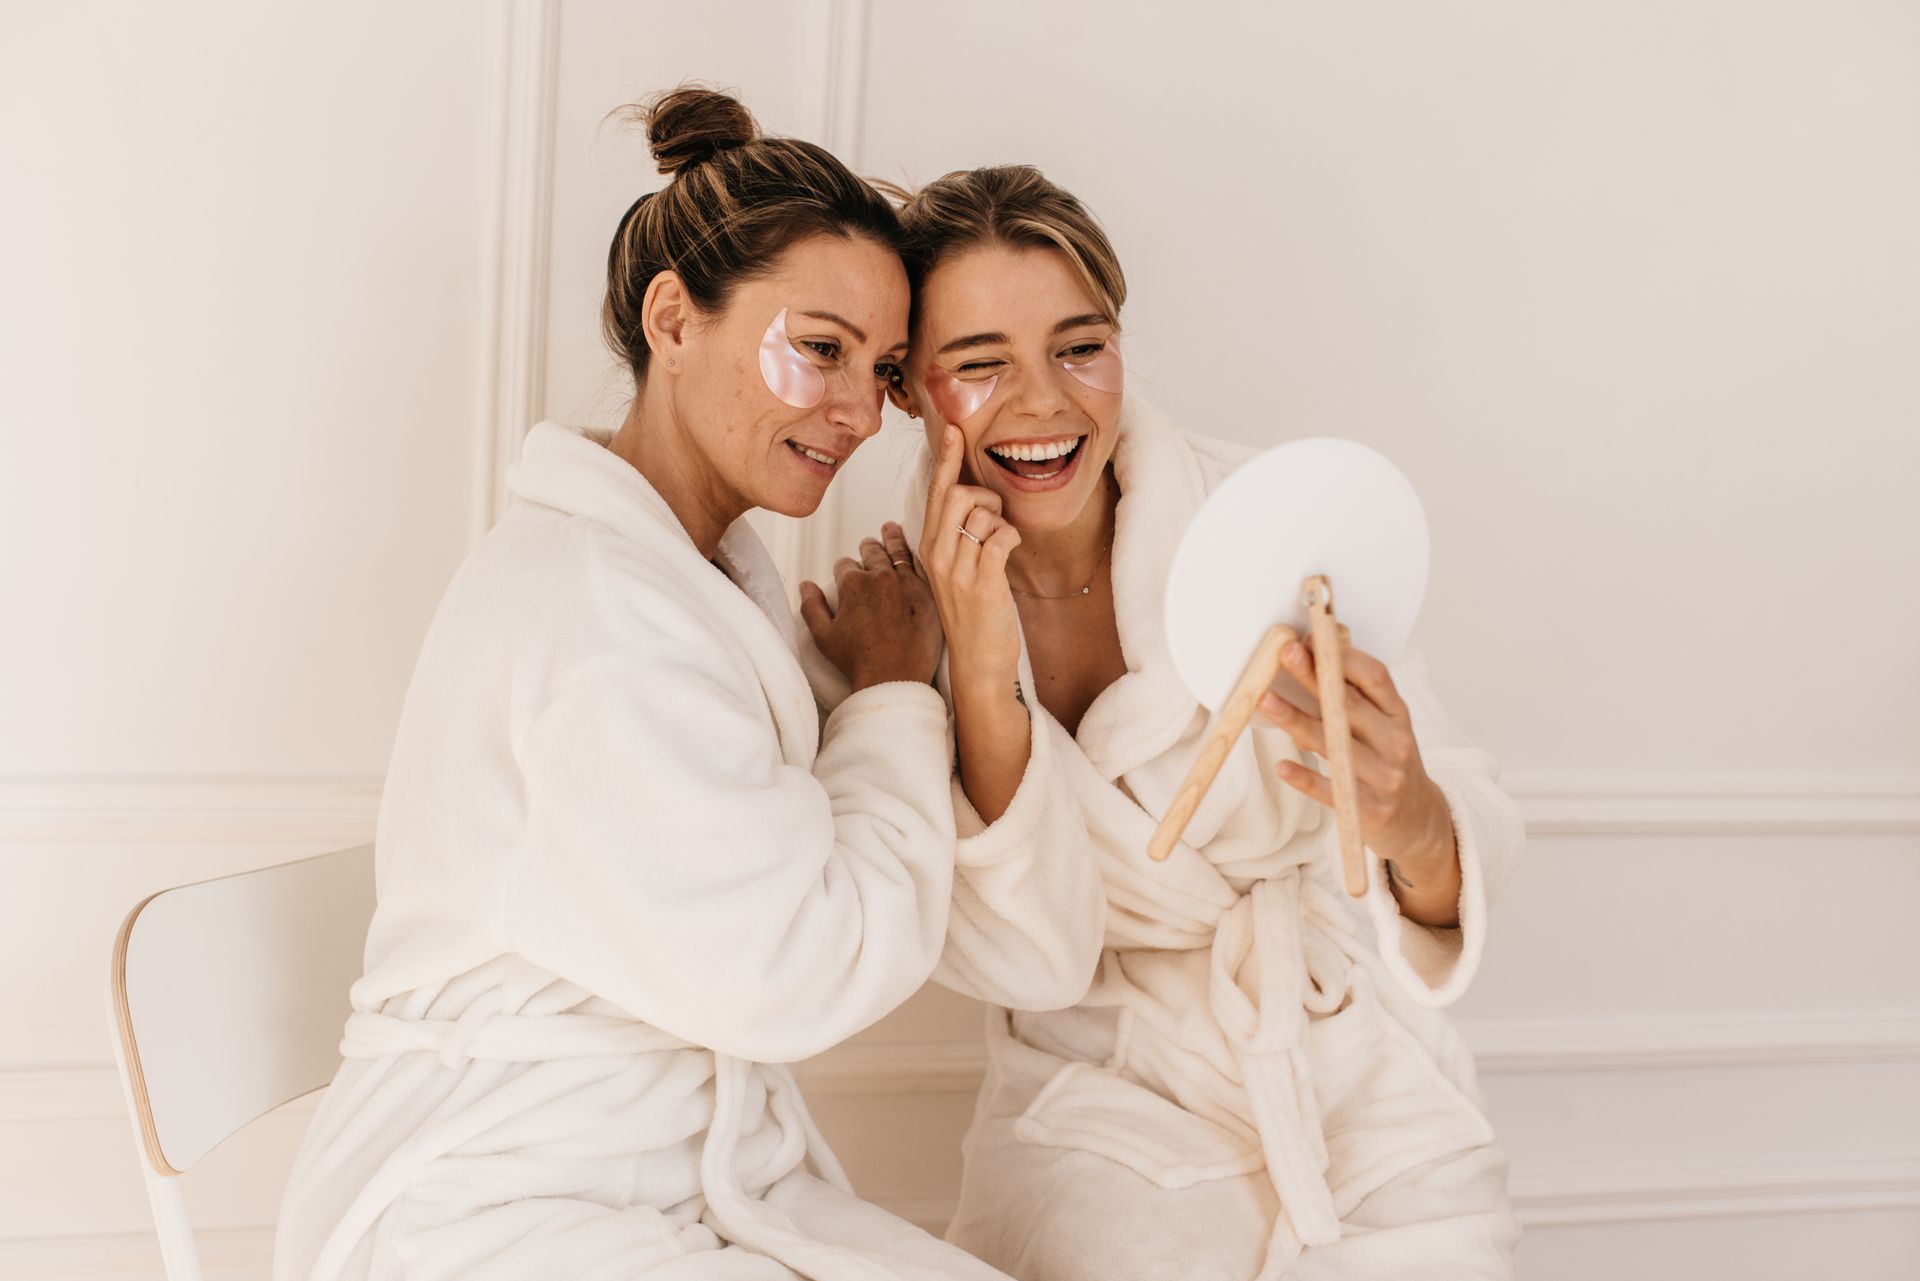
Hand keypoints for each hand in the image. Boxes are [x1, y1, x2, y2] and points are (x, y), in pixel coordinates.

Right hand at [799, 528, 941, 690]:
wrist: (894, 678)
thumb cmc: (858, 662)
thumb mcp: (823, 637)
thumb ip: (811, 606)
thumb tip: (806, 585)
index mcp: (853, 584)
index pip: (844, 564)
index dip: (843, 569)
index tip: (846, 573)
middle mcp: (880, 577)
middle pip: (872, 552)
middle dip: (868, 548)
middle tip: (869, 545)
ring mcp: (908, 583)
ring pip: (899, 552)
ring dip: (893, 539)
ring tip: (891, 530)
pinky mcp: (930, 593)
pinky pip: (924, 566)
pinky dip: (919, 556)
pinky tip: (917, 550)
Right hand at [918, 425, 1021, 683]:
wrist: (979, 660)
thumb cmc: (973, 613)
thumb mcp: (956, 567)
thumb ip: (959, 533)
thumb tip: (973, 496)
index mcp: (929, 546)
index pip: (936, 491)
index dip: (946, 457)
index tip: (952, 428)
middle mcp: (937, 554)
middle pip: (960, 493)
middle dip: (987, 497)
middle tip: (996, 520)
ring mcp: (957, 568)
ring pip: (982, 512)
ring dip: (1001, 521)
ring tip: (1000, 546)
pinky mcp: (982, 581)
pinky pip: (1001, 535)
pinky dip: (1012, 537)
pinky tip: (1009, 554)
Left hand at [1257, 634, 1456, 877]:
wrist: (1418, 821)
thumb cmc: (1388, 764)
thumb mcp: (1384, 729)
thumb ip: (1354, 701)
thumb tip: (1312, 663)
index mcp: (1399, 716)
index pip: (1376, 678)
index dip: (1345, 656)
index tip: (1313, 639)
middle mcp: (1396, 743)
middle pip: (1350, 705)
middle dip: (1315, 677)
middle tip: (1286, 654)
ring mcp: (1385, 778)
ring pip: (1334, 745)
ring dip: (1295, 720)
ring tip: (1266, 700)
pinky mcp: (1370, 811)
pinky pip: (1331, 790)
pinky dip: (1304, 777)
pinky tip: (1282, 766)